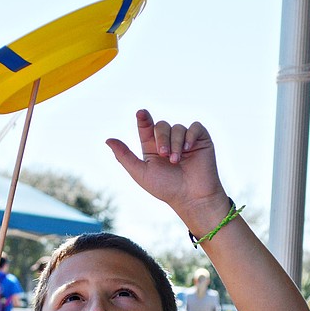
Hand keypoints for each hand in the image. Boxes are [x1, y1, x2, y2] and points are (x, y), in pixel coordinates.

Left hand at [105, 109, 227, 219]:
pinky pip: (195, 127)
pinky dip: (190, 135)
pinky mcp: (201, 140)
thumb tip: (108, 140)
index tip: (141, 113)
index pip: (146, 127)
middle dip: (161, 138)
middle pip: (161, 126)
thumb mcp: (140, 172)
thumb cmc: (166, 188)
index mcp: (153, 147)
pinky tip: (188, 148)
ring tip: (176, 161)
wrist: (191, 197)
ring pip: (177, 128)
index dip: (143, 119)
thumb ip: (124, 156)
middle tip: (163, 155)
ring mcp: (185, 140)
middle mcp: (169, 142)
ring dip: (175, 143)